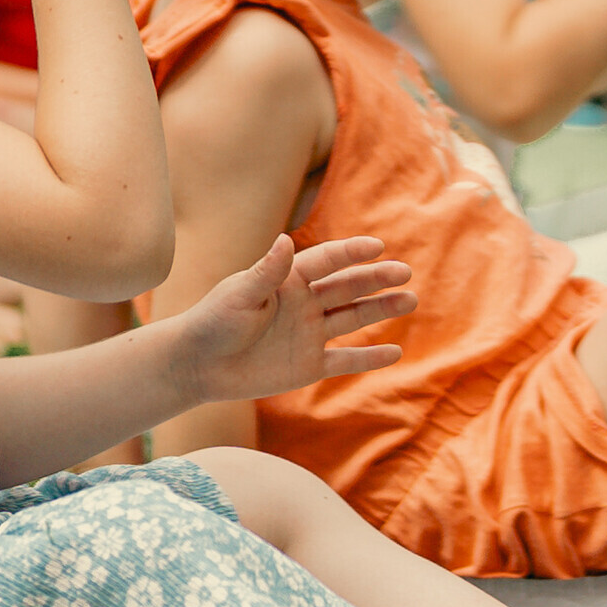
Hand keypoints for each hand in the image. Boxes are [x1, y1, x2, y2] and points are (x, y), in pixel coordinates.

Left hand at [176, 228, 411, 402]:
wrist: (197, 365)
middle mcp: (304, 303)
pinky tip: (394, 351)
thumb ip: (265, 272)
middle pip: (348, 287)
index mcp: (289, 280)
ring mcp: (309, 333)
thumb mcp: (238, 295)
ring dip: (381, 309)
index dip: (351, 253)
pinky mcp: (309, 365)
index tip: (377, 247)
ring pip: (353, 318)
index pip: (327, 261)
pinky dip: (369, 358)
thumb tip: (285, 241)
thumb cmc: (213, 322)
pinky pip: (345, 360)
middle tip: (404, 273)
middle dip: (376, 279)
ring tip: (409, 300)